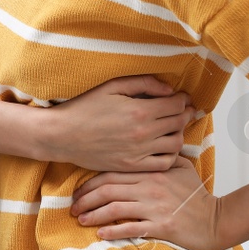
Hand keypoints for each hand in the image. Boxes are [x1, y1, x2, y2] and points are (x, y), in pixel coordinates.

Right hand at [38, 75, 197, 172]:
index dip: (183, 99)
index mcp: (140, 111)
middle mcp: (143, 133)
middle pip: (179, 123)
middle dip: (185, 113)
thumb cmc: (85, 107)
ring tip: (173, 127)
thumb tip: (168, 89)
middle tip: (183, 109)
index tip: (182, 97)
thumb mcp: (113, 86)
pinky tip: (165, 146)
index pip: (176, 105)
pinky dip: (171, 154)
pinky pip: (163, 164)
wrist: (63, 135)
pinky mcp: (132, 166)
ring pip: (175, 144)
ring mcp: (139, 152)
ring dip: (179, 133)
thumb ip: (143, 83)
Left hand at [70, 156, 226, 249]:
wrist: (215, 221)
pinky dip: (113, 231)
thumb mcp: (182, 168)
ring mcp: (154, 207)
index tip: (79, 191)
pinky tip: (101, 234)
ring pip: (115, 208)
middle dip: (86, 198)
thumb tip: (147, 148)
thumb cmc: (197, 197)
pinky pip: (131, 227)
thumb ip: (162, 157)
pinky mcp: (160, 226)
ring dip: (94, 215)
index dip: (92, 182)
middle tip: (73, 207)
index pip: (114, 172)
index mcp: (152, 172)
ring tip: (80, 220)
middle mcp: (150, 187)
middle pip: (109, 189)